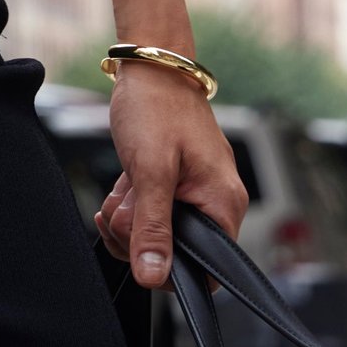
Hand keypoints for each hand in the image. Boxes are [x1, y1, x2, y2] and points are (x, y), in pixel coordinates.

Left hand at [93, 63, 248, 289]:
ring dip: (129, 216)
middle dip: (138, 234)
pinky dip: (130, 204)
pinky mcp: (174, 186)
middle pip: (174, 253)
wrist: (150, 70)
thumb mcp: (151, 171)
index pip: (208, 270)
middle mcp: (215, 203)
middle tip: (127, 202)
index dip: (169, 269)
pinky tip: (123, 185)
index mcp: (223, 204)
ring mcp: (194, 194)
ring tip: (126, 185)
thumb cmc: (157, 108)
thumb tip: (152, 275)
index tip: (139, 248)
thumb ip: (152, 226)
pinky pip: (149, 214)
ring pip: (155, 234)